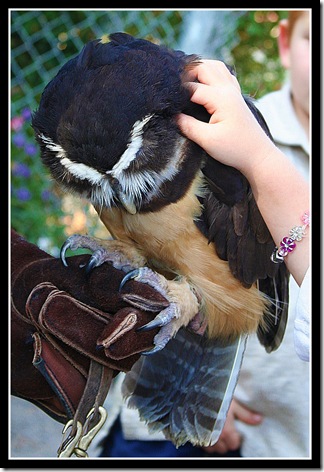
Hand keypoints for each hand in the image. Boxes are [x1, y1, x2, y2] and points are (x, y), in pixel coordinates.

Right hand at [177, 60, 274, 176]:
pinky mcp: (236, 96)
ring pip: (215, 66)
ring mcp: (234, 91)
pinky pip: (224, 74)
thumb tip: (172, 115)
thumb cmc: (234, 149)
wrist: (258, 155)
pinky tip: (204, 83)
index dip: (176, 92)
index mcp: (221, 98)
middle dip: (186, 72)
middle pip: (204, 67)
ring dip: (199, 69)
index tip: (163, 100)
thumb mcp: (208, 140)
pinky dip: (212, 73)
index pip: (192, 87)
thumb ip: (188, 126)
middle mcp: (228, 89)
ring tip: (184, 81)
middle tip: (171, 86)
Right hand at [202, 398, 262, 453]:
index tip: (234, 429)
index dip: (235, 438)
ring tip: (216, 429)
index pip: (234, 444)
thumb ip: (246, 414)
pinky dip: (206, 439)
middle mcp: (214, 437)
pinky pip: (203, 444)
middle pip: (224, 448)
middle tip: (225, 428)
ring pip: (213, 448)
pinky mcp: (196, 434)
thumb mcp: (233, 403)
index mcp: (225, 431)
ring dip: (216, 441)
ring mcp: (204, 436)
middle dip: (226, 441)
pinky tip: (207, 430)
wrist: (198, 392)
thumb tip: (258, 420)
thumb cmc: (215, 397)